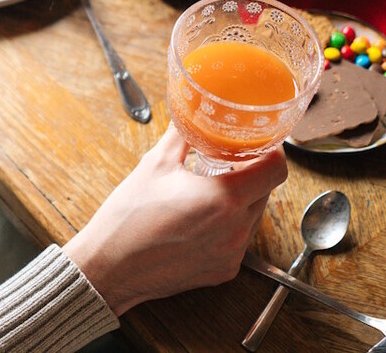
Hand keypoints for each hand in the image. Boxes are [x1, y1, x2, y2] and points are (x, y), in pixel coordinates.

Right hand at [63, 129, 287, 314]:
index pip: (276, 170)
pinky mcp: (224, 271)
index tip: (260, 144)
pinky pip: (238, 240)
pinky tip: (199, 220)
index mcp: (223, 198)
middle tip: (226, 162)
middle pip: (265, 191)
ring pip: (252, 216)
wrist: (109, 268)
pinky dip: (227, 226)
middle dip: (250, 174)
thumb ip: (182, 135)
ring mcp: (231, 254)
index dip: (272, 152)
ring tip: (208, 191)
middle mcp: (235, 229)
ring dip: (239, 200)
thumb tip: (191, 113)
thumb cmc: (128, 219)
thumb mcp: (154, 165)